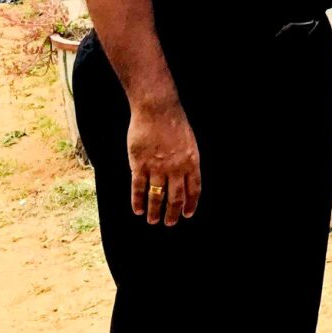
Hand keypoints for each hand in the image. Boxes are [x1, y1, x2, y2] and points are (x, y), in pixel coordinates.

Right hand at [126, 97, 200, 225]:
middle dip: (173, 213)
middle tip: (169, 223)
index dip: (190, 204)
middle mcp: (176, 168)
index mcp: (192, 162)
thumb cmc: (174, 122)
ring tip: (153, 221)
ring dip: (155, 211)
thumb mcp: (190, 142)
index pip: (194, 190)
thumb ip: (188, 161)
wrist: (157, 109)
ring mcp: (157, 167)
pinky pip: (138, 188)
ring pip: (156, 196)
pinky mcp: (139, 164)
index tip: (187, 214)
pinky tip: (138, 210)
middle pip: (176, 198)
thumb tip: (187, 178)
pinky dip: (137, 201)